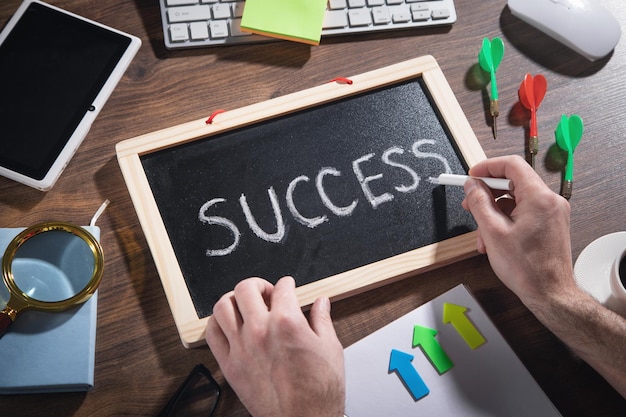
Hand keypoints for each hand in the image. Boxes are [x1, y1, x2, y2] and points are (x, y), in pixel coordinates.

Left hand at [205, 276, 344, 416]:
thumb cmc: (318, 391)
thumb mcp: (330, 348)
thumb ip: (322, 320)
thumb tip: (322, 303)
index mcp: (287, 322)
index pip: (282, 288)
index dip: (287, 284)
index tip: (287, 287)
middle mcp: (260, 330)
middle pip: (247, 288)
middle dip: (259, 284)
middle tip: (267, 293)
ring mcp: (241, 347)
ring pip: (223, 306)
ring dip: (234, 299)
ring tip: (245, 303)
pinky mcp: (229, 364)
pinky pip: (212, 333)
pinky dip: (216, 322)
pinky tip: (227, 322)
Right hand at [461, 155, 575, 307]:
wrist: (549, 293)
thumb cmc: (526, 268)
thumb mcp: (492, 232)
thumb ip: (479, 202)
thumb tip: (472, 185)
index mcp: (538, 198)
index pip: (512, 166)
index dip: (487, 168)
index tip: (471, 176)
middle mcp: (550, 201)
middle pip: (513, 183)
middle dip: (487, 194)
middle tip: (469, 203)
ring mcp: (552, 213)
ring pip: (516, 201)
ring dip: (494, 212)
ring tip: (482, 234)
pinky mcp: (550, 224)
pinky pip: (524, 213)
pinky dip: (506, 221)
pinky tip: (494, 240)